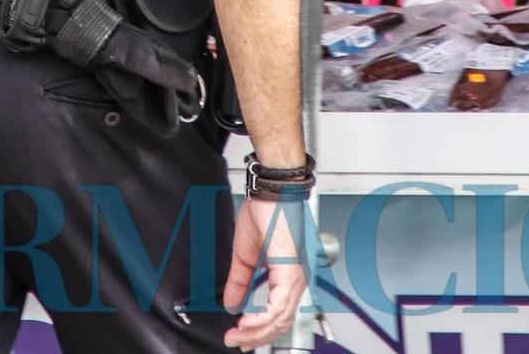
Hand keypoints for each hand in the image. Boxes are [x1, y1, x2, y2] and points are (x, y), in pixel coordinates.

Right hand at [222, 195, 311, 349]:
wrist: (272, 190)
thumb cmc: (267, 211)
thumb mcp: (245, 255)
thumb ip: (239, 282)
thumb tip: (231, 303)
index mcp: (289, 275)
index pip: (279, 314)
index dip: (259, 329)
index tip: (239, 335)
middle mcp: (298, 278)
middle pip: (281, 322)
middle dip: (256, 336)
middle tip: (236, 341)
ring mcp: (296, 276)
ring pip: (280, 319)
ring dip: (256, 331)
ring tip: (236, 335)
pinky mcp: (290, 270)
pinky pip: (278, 306)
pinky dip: (261, 319)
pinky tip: (246, 321)